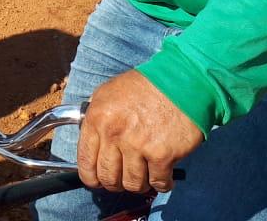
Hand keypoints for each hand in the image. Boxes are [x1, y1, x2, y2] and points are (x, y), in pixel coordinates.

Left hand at [77, 69, 202, 193]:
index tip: (97, 181)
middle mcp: (114, 133)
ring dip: (139, 184)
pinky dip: (161, 184)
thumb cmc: (145, 87)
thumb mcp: (108, 93)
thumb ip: (95, 117)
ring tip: (145, 174)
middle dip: (115, 183)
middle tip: (124, 179)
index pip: (85, 162)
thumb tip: (90, 142)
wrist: (181, 82)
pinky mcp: (162, 155)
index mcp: (97, 118)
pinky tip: (163, 175)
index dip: (91, 177)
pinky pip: (158, 183)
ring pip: (132, 185)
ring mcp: (138, 145)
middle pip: (108, 178)